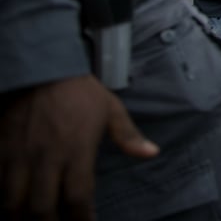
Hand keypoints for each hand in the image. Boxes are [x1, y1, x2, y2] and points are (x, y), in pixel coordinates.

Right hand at [0, 75, 157, 220]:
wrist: (42, 68)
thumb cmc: (80, 91)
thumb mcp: (111, 109)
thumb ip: (129, 136)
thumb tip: (152, 153)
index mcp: (76, 151)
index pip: (78, 199)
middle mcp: (46, 159)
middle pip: (41, 209)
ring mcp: (20, 157)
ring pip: (12, 204)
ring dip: (21, 219)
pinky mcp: (1, 151)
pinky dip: (3, 201)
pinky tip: (12, 207)